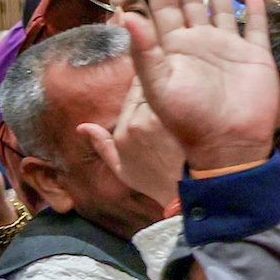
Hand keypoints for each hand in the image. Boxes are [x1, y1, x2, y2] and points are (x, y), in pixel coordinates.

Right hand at [79, 79, 184, 209]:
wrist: (187, 193)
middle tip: (175, 92)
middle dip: (159, 87)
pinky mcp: (181, 118)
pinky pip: (180, 97)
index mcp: (123, 132)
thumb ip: (102, 146)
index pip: (133, 90)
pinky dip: (188, 96)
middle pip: (148, 86)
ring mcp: (159, 118)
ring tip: (188, 97)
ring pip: (164, 89)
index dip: (147, 89)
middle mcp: (137, 122)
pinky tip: (197, 106)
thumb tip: (83, 127)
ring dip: (174, 90)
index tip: (159, 93)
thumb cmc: (156, 183)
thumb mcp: (123, 170)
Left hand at [123, 0, 278, 172]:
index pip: (164, 8)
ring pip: (220, 10)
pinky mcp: (254, 58)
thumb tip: (126, 14)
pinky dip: (253, 12)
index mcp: (175, 49)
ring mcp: (229, 50)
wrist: (229, 145)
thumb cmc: (189, 120)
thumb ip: (144, 50)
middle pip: (189, 2)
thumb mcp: (158, 85)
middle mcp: (200, 45)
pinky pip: (255, 29)